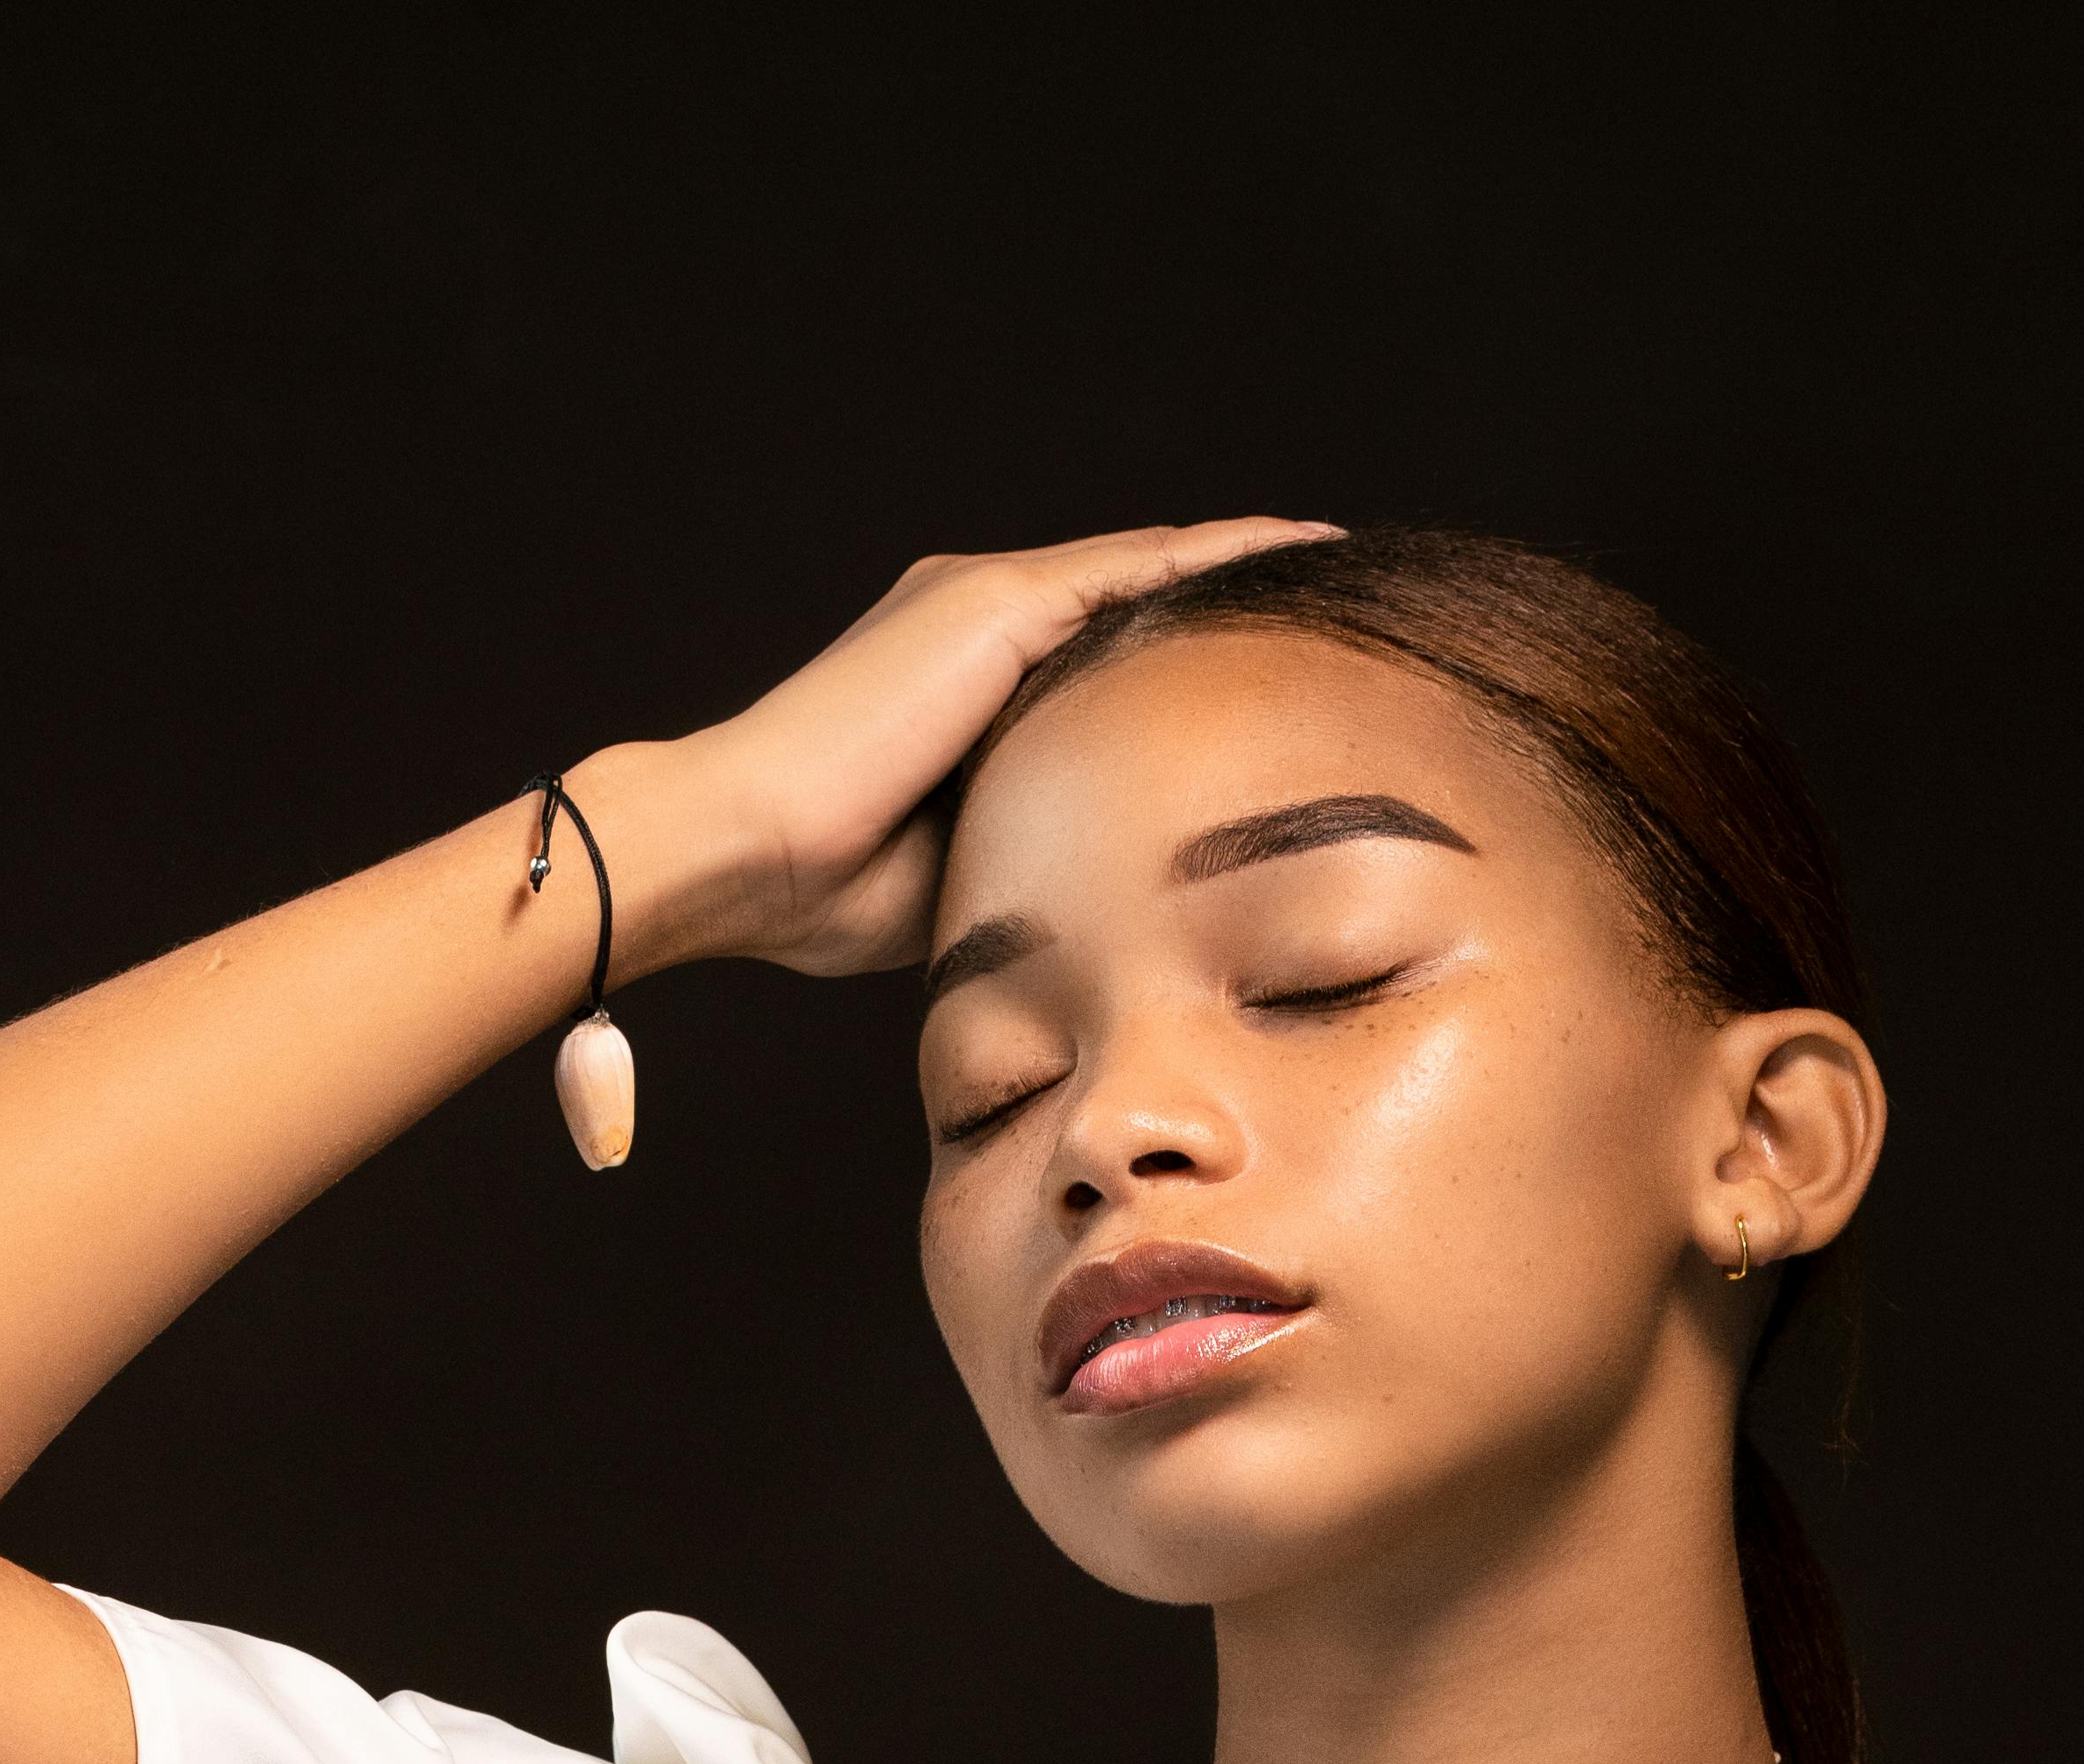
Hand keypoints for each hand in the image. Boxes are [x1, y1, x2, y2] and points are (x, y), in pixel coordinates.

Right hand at [653, 522, 1338, 979]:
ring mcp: (989, 601)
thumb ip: (1038, 845)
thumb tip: (1116, 893)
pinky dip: (1222, 557)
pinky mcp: (996, 603)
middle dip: (1233, 603)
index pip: (1107, 656)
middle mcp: (984, 622)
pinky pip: (1141, 567)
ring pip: (1151, 571)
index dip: (1190, 658)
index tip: (1270, 677)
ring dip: (1246, 567)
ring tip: (1340, 560)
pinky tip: (1300, 551)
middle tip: (1337, 605)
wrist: (742, 852)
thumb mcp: (968, 864)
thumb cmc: (825, 891)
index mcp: (971, 683)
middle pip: (1139, 602)